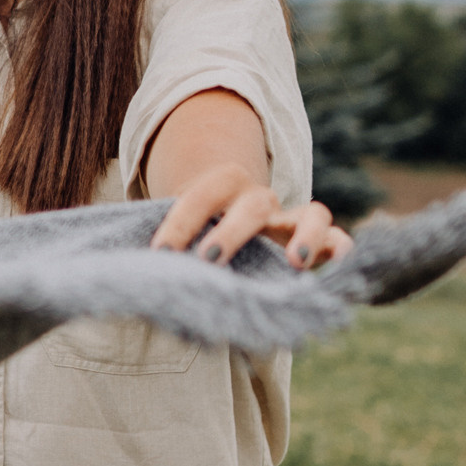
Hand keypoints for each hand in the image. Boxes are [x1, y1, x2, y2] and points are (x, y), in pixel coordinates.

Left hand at [151, 159, 352, 270]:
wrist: (228, 214)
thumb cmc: (194, 232)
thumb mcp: (176, 232)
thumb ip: (160, 249)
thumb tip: (122, 278)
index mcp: (219, 187)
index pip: (200, 195)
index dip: (180, 221)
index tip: (160, 252)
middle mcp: (259, 199)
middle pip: (251, 204)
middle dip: (231, 231)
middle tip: (209, 260)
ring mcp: (291, 218)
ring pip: (311, 212)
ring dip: (305, 236)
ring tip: (295, 264)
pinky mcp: (318, 240)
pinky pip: (338, 239)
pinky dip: (343, 251)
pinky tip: (340, 271)